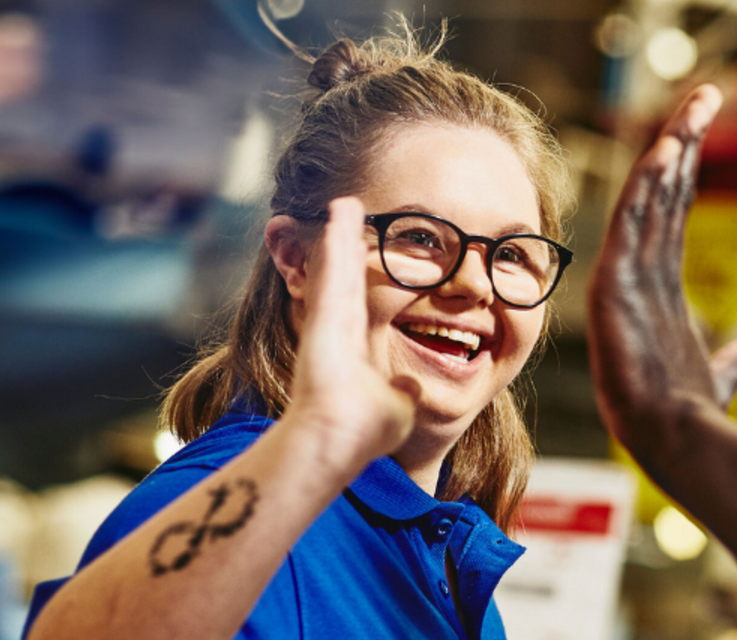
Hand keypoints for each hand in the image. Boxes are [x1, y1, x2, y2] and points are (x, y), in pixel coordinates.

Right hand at [284, 197, 418, 475]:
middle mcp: (337, 329)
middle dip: (346, 246)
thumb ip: (404, 392)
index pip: (362, 300)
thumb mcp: (398, 406)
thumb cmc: (365, 432)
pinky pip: (330, 272)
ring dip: (338, 236)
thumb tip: (416, 387)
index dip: (365, 275)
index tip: (366, 253)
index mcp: (354, 345)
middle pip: (343, 277)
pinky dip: (334, 243)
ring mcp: (326, 322)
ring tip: (343, 205)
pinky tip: (339, 216)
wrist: (340, 443)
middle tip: (347, 216)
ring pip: (333, 268)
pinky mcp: (321, 319)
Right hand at [586, 86, 736, 469]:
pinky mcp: (618, 283)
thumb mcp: (715, 372)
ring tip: (696, 104)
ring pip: (650, 198)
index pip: (670, 217)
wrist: (667, 435)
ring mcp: (627, 276)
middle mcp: (640, 274)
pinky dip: (649, 184)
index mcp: (659, 289)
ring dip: (673, 148)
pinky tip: (668, 149)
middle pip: (662, 195)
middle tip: (702, 97)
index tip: (695, 137)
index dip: (683, 175)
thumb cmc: (676, 410)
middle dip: (683, 143)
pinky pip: (635, 222)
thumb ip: (732, 355)